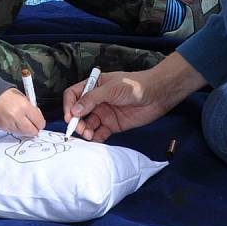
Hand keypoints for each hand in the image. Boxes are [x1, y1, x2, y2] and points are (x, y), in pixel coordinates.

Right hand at [0, 88, 45, 134]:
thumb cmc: (8, 96)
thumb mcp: (24, 98)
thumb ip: (32, 109)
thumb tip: (38, 119)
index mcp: (24, 106)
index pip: (39, 121)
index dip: (41, 123)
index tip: (40, 123)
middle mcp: (16, 116)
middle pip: (31, 131)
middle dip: (34, 130)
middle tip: (34, 126)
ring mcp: (8, 123)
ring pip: (22, 133)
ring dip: (25, 130)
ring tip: (22, 122)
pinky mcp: (2, 127)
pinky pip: (13, 132)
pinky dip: (16, 129)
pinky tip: (14, 122)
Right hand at [62, 52, 205, 141]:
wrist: (157, 95)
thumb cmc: (134, 85)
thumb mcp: (111, 88)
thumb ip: (92, 99)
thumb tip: (74, 110)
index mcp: (94, 86)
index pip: (74, 94)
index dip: (69, 105)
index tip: (70, 116)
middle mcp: (97, 100)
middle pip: (78, 112)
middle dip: (76, 121)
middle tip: (80, 129)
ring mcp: (104, 113)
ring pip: (88, 124)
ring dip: (85, 131)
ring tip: (89, 135)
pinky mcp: (113, 125)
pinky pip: (100, 133)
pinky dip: (95, 138)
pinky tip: (95, 140)